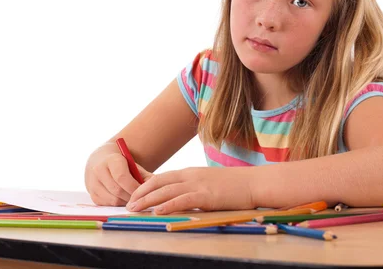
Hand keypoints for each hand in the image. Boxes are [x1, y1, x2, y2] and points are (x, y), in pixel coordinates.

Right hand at [85, 142, 153, 205]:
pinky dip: (118, 205)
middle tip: (141, 199)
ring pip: (113, 200)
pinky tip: (124, 200)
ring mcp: (93, 184)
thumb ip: (145, 176)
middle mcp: (98, 170)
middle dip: (131, 197)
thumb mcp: (133, 165)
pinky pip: (108, 205)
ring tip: (133, 199)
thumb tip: (157, 188)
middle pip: (117, 190)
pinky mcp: (92, 195)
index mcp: (111, 160)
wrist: (101, 161)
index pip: (122, 177)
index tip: (143, 192)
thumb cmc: (122, 164)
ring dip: (125, 202)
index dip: (134, 186)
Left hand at [127, 166, 255, 214]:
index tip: (134, 195)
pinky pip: (183, 200)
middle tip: (128, 204)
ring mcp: (198, 185)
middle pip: (159, 182)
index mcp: (191, 172)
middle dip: (141, 193)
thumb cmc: (234, 185)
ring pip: (167, 191)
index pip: (162, 177)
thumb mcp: (209, 182)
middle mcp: (191, 176)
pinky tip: (158, 211)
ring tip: (135, 208)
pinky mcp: (207, 196)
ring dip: (148, 200)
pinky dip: (168, 205)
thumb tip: (179, 197)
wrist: (253, 182)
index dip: (145, 186)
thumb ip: (193, 187)